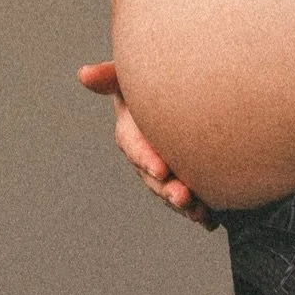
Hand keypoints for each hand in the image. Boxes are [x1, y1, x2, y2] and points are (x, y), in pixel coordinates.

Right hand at [77, 61, 217, 229]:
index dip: (145, 158)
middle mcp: (145, 156)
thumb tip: (83, 74)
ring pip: (170, 192)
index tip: (162, 168)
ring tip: (199, 211)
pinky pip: (189, 199)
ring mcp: (163, 171)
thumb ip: (110, 75)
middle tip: (184, 197)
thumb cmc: (151, 81)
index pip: (134, 146)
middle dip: (166, 189)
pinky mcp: (183, 179)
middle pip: (153, 177)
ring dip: (183, 205)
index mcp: (131, 131)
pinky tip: (210, 220)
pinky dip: (200, 212)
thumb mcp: (129, 77)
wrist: (178, 96)